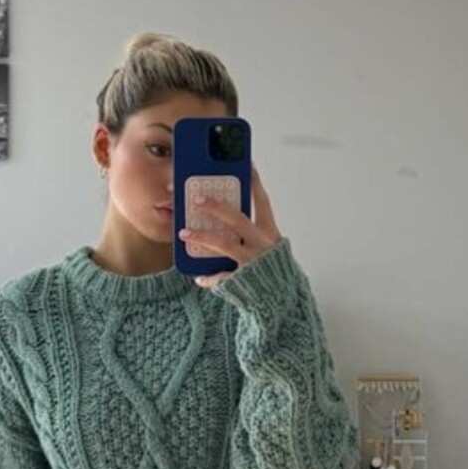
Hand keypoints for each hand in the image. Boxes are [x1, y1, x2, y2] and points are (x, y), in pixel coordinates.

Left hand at [179, 163, 282, 288]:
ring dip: (202, 237)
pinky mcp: (245, 281)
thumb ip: (251, 235)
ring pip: (224, 244)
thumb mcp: (269, 250)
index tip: (245, 164)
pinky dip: (209, 277)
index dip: (254, 182)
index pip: (262, 202)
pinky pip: (221, 277)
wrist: (284, 304)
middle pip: (237, 219)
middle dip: (216, 206)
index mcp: (270, 234)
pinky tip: (199, 277)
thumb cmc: (272, 272)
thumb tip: (224, 218)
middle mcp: (263, 245)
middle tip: (196, 198)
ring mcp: (253, 262)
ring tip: (183, 233)